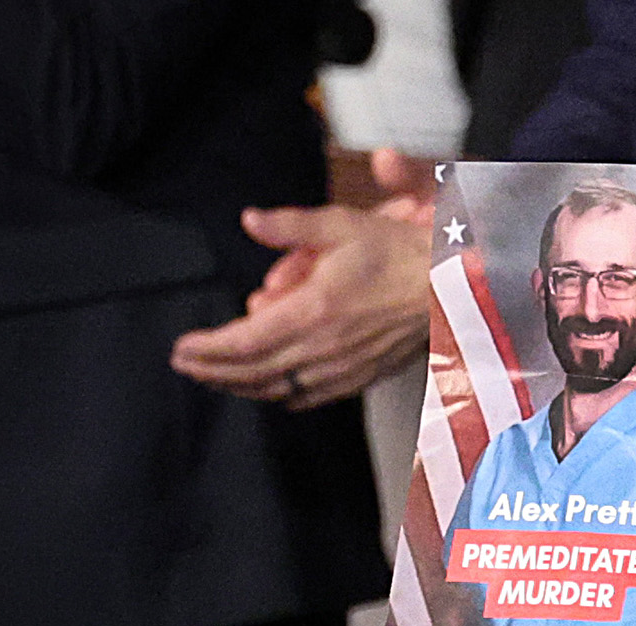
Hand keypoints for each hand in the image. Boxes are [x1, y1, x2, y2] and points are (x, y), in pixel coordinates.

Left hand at [170, 198, 431, 408]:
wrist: (454, 288)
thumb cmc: (402, 255)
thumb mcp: (343, 225)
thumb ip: (291, 226)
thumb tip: (250, 220)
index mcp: (314, 310)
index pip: (244, 340)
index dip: (208, 349)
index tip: (181, 347)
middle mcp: (325, 347)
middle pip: (254, 371)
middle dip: (213, 371)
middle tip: (185, 365)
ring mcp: (344, 367)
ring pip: (279, 388)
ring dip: (242, 386)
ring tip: (215, 378)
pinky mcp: (362, 376)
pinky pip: (313, 396)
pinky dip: (283, 396)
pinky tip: (271, 392)